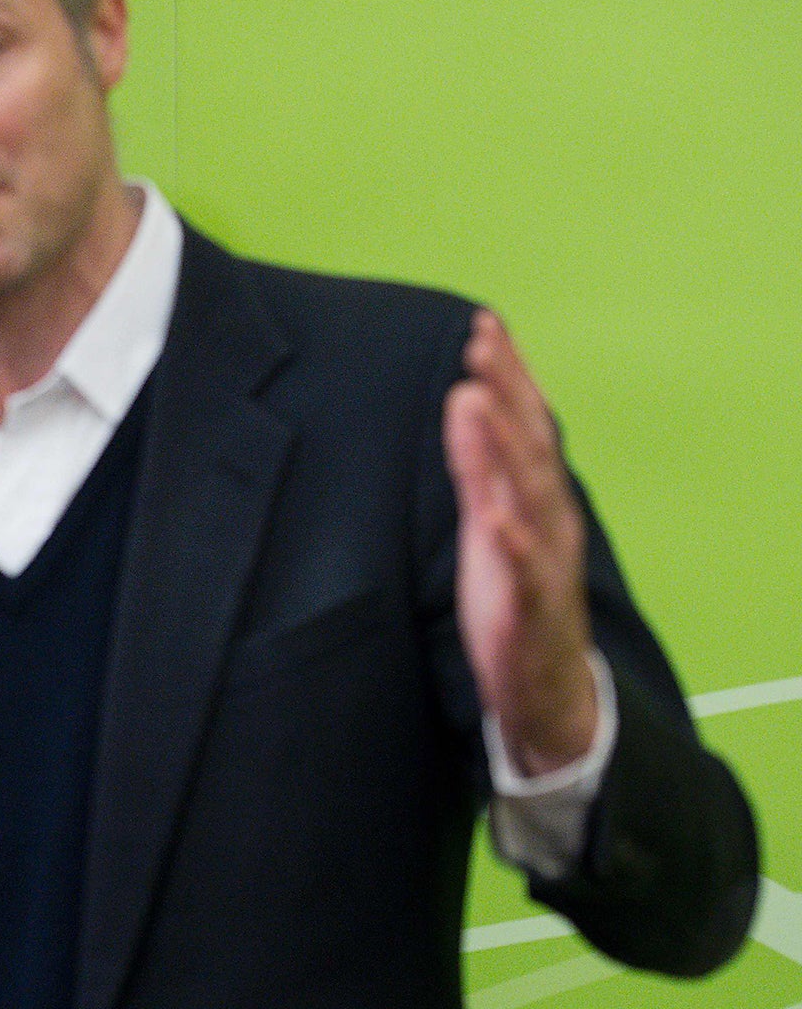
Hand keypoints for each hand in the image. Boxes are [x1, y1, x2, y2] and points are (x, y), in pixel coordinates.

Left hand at [443, 309, 598, 773]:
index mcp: (533, 496)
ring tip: (472, 401)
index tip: (483, 323)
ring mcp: (542, 561)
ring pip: (526, 496)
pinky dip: (515, 544)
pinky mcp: (531, 609)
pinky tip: (496, 519)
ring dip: (500, 447)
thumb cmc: (511, 593)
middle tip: (479, 342)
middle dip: (505, 392)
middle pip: (527, 445)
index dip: (507, 374)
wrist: (544, 684)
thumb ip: (476, 462)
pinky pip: (527, 574)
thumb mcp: (488, 519)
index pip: (523, 423)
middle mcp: (545, 518)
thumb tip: (463, 397)